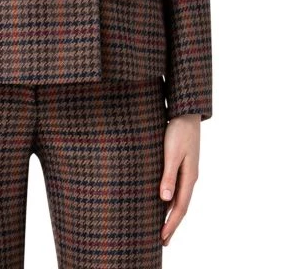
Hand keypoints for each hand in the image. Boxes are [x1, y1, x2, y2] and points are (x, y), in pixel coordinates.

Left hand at [159, 113, 200, 244]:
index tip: (162, 238)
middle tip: (163, 241)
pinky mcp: (183, 164)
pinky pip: (177, 188)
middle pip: (181, 206)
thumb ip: (168, 175)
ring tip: (163, 226)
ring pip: (180, 198)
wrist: (186, 112)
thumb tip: (165, 199)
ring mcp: (187, 171)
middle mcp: (190, 177)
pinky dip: (171, 199)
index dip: (171, 224)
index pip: (180, 208)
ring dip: (171, 213)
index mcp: (189, 177)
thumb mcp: (171, 153)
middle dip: (172, 224)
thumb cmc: (177, 130)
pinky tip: (164, 201)